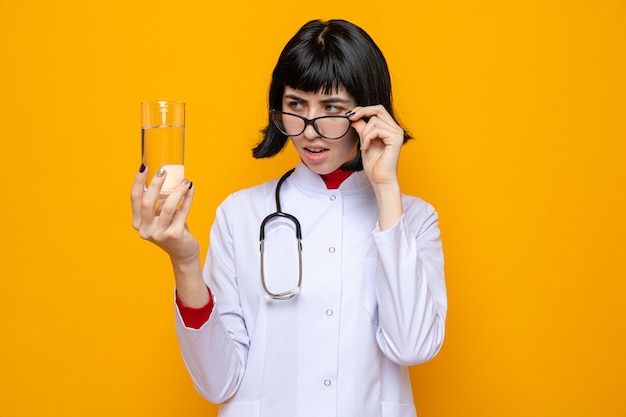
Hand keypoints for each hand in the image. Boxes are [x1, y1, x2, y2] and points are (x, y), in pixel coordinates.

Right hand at [130, 164, 199, 264]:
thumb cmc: (170, 229)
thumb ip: (157, 202)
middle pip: (147, 202)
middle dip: (156, 184)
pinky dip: (188, 199)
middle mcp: (145, 229)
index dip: (138, 181)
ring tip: (185, 181)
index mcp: (138, 222)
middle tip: (164, 171)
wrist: (182, 252)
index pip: (135, 198)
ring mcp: (159, 234)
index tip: (144, 166)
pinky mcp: (174, 235)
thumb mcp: (159, 217)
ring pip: (167, 207)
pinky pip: (182, 212)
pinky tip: (191, 190)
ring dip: (177, 191)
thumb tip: (165, 176)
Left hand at [347, 106, 404, 229]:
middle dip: (362, 111)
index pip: (377, 110)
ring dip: (365, 133)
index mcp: (389, 128)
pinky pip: (377, 129)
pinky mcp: (396, 138)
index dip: (363, 110)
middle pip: (378, 109)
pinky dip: (368, 138)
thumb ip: (362, 129)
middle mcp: (395, 128)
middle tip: (351, 118)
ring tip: (364, 146)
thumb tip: (354, 117)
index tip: (350, 115)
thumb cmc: (374, 165)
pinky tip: (366, 147)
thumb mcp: (364, 141)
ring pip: (375, 120)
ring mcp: (397, 133)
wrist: (380, 179)